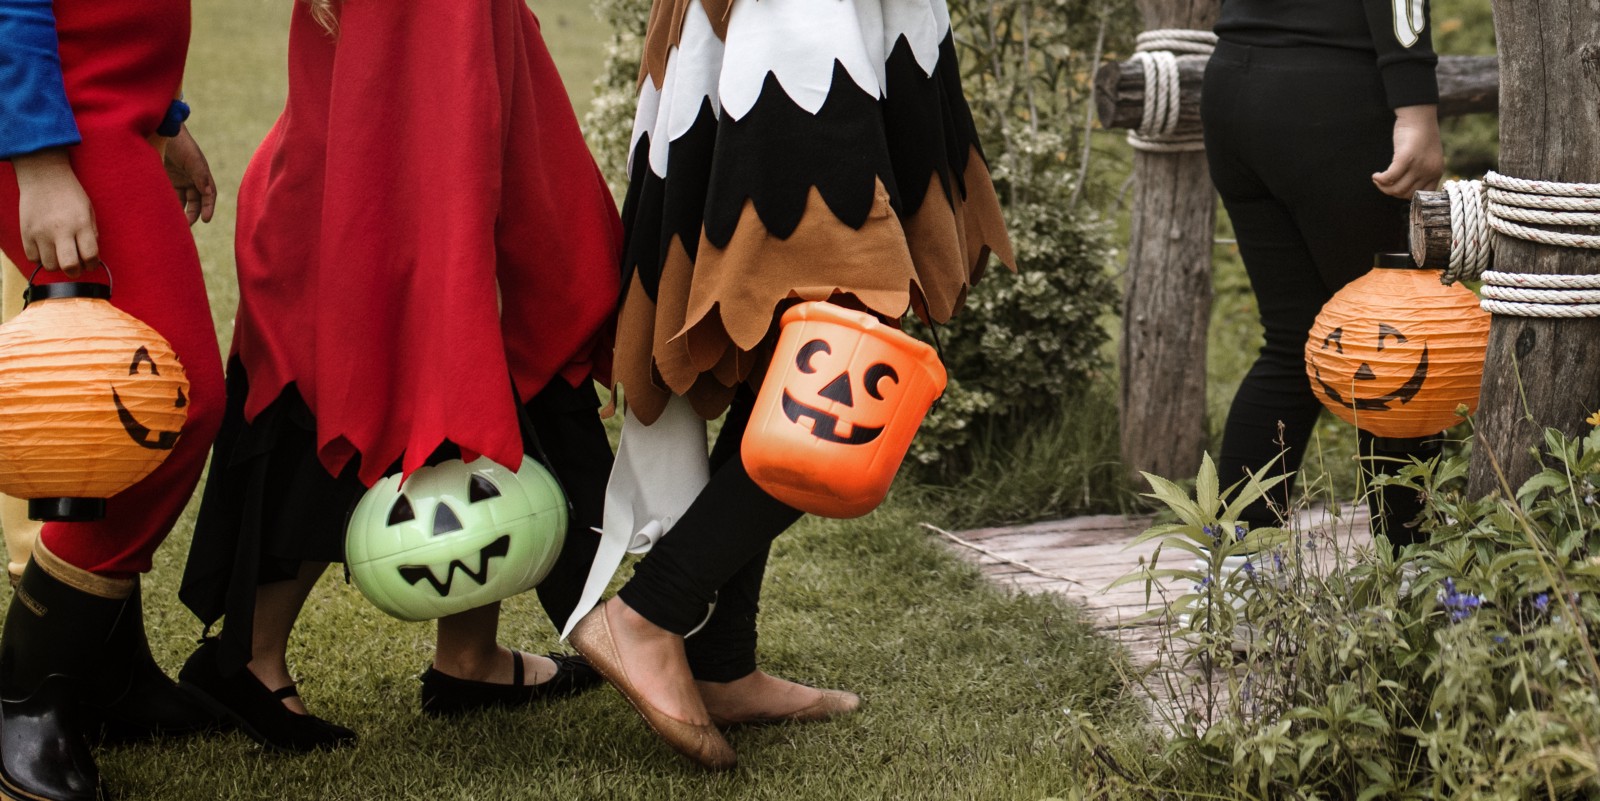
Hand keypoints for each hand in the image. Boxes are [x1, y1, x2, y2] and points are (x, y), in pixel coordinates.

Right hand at [12, 148, 99, 276]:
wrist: (44, 177)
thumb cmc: (70, 194)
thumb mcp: (88, 211)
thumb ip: (91, 234)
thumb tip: (90, 257)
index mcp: (81, 224)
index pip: (90, 256)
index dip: (92, 264)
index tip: (90, 263)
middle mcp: (60, 230)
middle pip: (69, 266)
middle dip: (75, 271)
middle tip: (75, 266)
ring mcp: (41, 233)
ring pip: (50, 265)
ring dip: (57, 264)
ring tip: (59, 254)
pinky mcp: (26, 233)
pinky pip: (33, 258)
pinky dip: (40, 258)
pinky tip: (46, 249)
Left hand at [163, 124, 216, 224]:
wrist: (159, 129)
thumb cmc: (179, 142)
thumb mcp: (192, 159)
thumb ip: (200, 175)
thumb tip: (210, 194)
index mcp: (201, 174)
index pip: (208, 195)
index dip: (208, 207)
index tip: (206, 219)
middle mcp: (191, 179)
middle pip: (195, 201)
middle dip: (193, 214)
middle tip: (187, 225)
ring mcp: (177, 180)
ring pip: (181, 201)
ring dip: (179, 212)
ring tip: (175, 222)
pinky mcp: (164, 179)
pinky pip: (168, 195)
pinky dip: (167, 204)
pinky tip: (163, 211)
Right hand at [1371, 104, 1443, 199]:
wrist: (1419, 116)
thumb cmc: (1421, 134)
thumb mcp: (1427, 157)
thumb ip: (1422, 171)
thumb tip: (1404, 189)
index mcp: (1436, 172)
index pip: (1421, 196)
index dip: (1405, 196)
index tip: (1395, 188)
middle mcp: (1429, 171)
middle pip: (1406, 194)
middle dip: (1391, 191)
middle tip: (1383, 183)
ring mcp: (1418, 166)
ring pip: (1397, 189)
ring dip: (1383, 186)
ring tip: (1378, 179)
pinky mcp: (1406, 158)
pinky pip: (1390, 178)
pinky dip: (1380, 179)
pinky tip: (1376, 175)